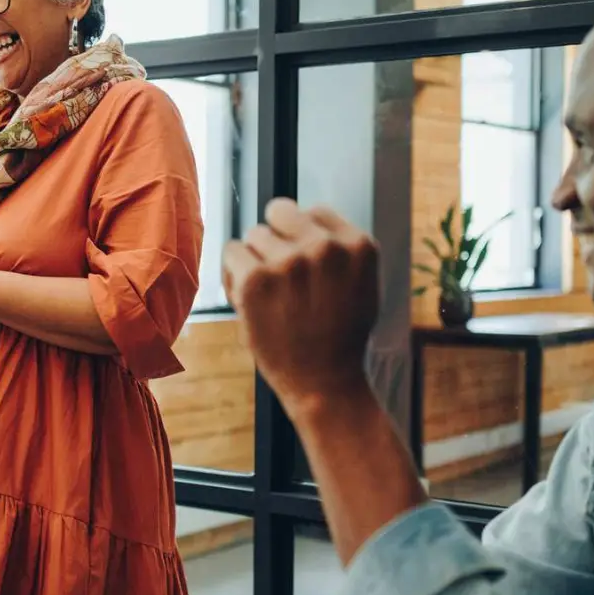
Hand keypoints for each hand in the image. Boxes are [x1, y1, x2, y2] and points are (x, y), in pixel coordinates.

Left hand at [223, 198, 380, 415]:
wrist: (324, 383)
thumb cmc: (339, 337)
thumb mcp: (361, 285)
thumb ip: (340, 250)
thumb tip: (304, 217)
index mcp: (357, 245)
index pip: (315, 212)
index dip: (303, 236)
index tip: (302, 263)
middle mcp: (325, 247)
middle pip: (280, 211)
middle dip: (276, 237)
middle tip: (279, 273)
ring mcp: (290, 261)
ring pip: (254, 234)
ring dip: (255, 259)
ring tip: (268, 294)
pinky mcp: (256, 279)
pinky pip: (232, 252)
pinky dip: (233, 273)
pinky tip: (248, 298)